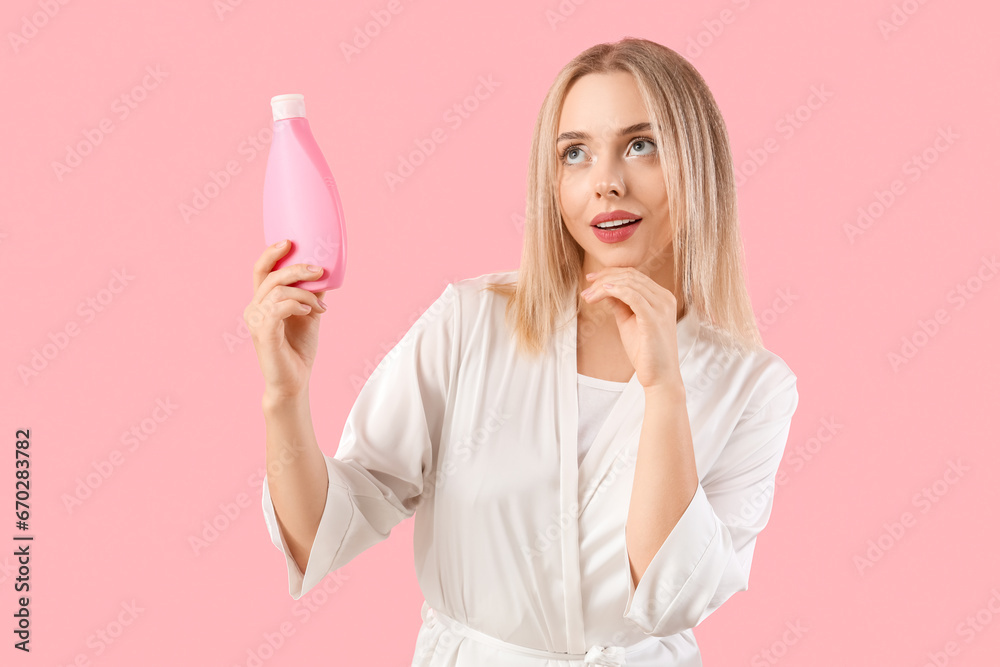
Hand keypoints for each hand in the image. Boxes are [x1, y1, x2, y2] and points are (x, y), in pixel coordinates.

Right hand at [244, 240, 329, 400]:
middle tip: (320, 272)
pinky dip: (298, 305)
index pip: (261, 270)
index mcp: (262, 302)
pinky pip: (280, 307)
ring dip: (305, 294)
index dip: (271, 253)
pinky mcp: (263, 332)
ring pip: (279, 290)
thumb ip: (312, 293)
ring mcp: (256, 320)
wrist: (294, 380)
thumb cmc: (298, 348)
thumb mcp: (310, 314)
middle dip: (298, 269)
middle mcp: (254, 308)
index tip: (289, 242)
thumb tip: (326, 271)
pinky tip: (310, 312)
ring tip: (319, 306)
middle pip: (272, 276)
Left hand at [580, 267, 683, 393]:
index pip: (634, 275)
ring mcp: (662, 307)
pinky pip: (633, 296)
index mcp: (661, 297)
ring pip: (630, 284)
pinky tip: (602, 292)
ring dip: (604, 286)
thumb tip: (605, 288)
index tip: (591, 279)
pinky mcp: (654, 319)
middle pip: (631, 276)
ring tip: (588, 296)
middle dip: (604, 279)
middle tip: (586, 288)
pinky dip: (616, 291)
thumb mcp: (628, 321)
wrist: (660, 377)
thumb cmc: (645, 352)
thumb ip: (620, 303)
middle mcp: (665, 298)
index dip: (610, 274)